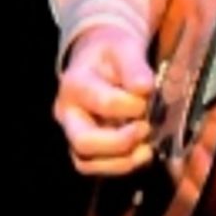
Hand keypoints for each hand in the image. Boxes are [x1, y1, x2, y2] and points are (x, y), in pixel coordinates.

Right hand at [54, 24, 156, 175]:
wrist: (100, 58)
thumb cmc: (113, 53)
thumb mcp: (125, 48)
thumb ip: (135, 66)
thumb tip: (144, 88)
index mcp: (75, 84)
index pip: (102, 102)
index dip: (131, 105)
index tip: (149, 96)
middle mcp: (67, 113)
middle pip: (83, 142)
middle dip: (120, 142)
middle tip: (146, 129)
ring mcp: (72, 132)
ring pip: (86, 162)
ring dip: (122, 161)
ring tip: (147, 147)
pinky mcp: (85, 147)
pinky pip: (95, 167)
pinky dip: (120, 166)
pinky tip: (142, 153)